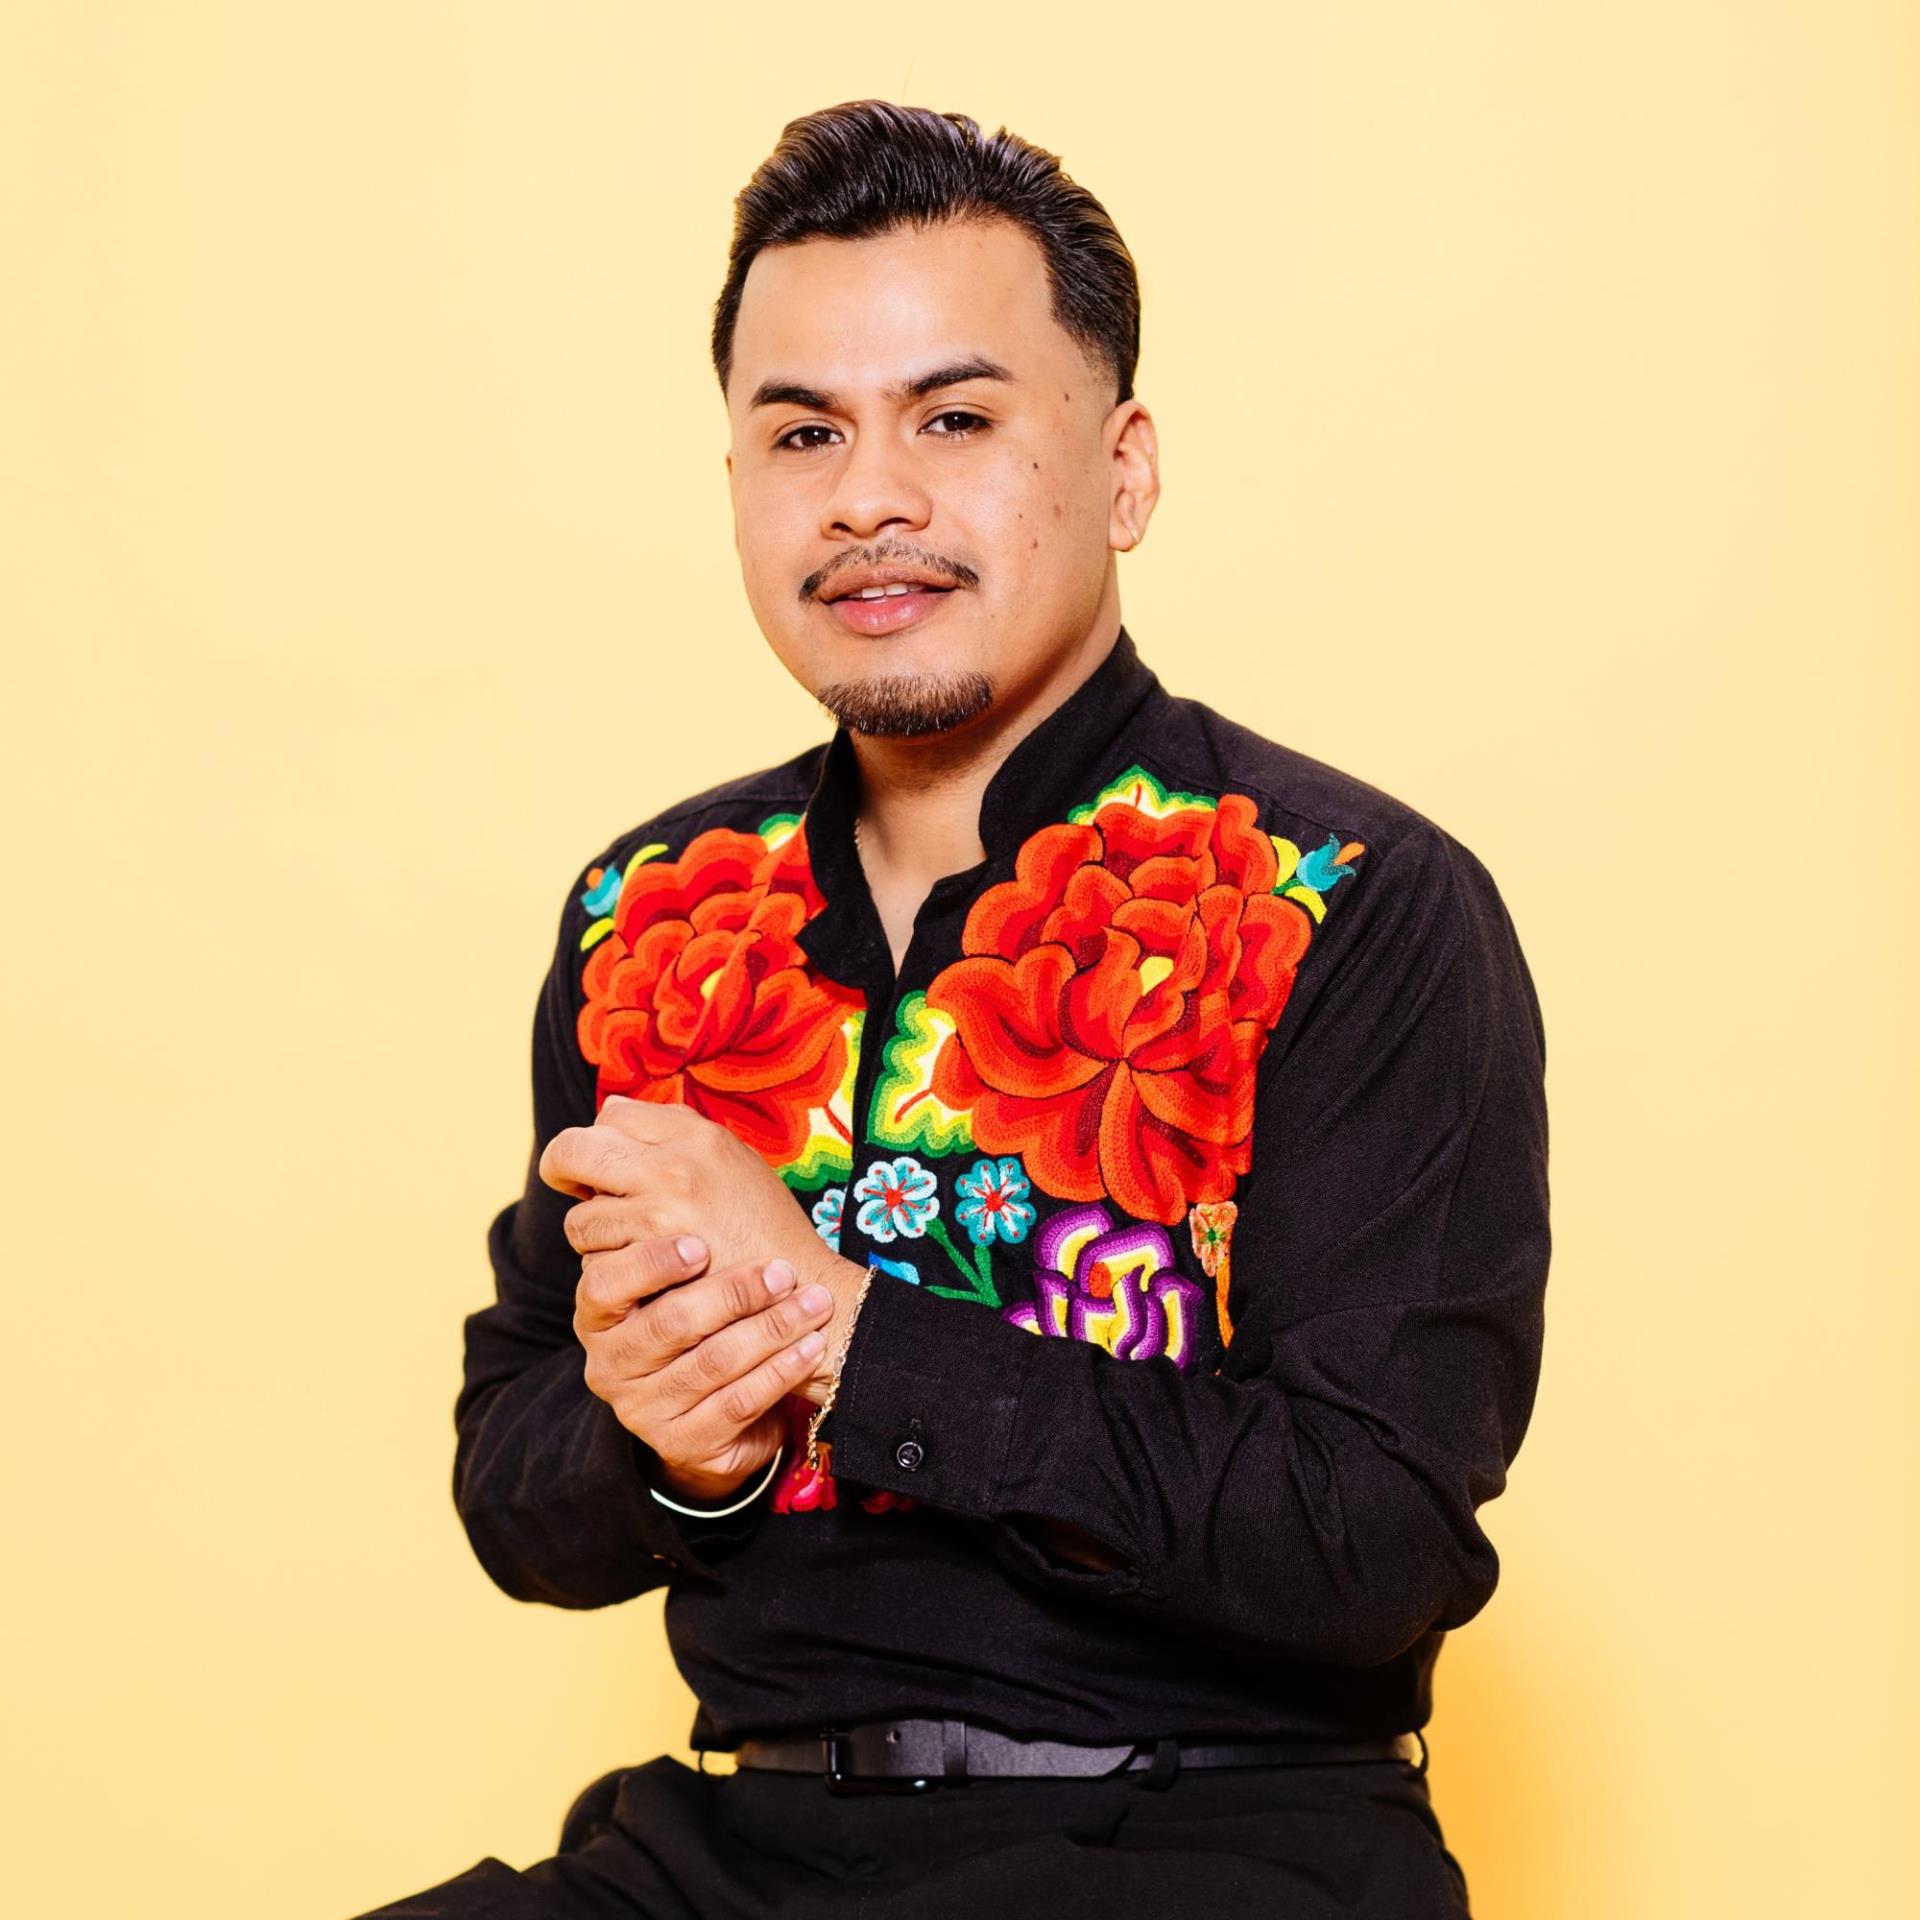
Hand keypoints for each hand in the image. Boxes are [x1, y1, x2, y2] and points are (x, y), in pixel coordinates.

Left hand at [542, 1096, 830, 1288]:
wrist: (806, 1296)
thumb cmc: (769, 1237)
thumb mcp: (735, 1168)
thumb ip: (678, 1142)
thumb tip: (608, 1119)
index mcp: (701, 1135)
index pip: (615, 1114)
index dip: (599, 1140)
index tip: (599, 1166)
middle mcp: (678, 1162)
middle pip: (576, 1149)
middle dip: (563, 1170)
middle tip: (569, 1188)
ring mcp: (663, 1208)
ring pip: (582, 1216)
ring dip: (595, 1236)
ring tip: (631, 1252)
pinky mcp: (654, 1257)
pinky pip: (596, 1259)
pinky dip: (610, 1272)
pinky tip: (643, 1280)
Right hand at [571, 1229, 837, 1497]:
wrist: (719, 1396)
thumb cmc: (705, 1311)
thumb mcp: (681, 1271)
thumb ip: (672, 1219)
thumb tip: (676, 1153)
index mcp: (600, 1313)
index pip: (606, 1285)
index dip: (651, 1263)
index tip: (702, 1244)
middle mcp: (611, 1363)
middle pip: (668, 1325)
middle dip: (734, 1294)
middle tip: (783, 1272)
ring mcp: (641, 1408)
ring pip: (710, 1364)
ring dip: (771, 1330)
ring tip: (813, 1304)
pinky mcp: (680, 1443)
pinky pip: (737, 1404)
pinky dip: (779, 1373)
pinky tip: (809, 1347)